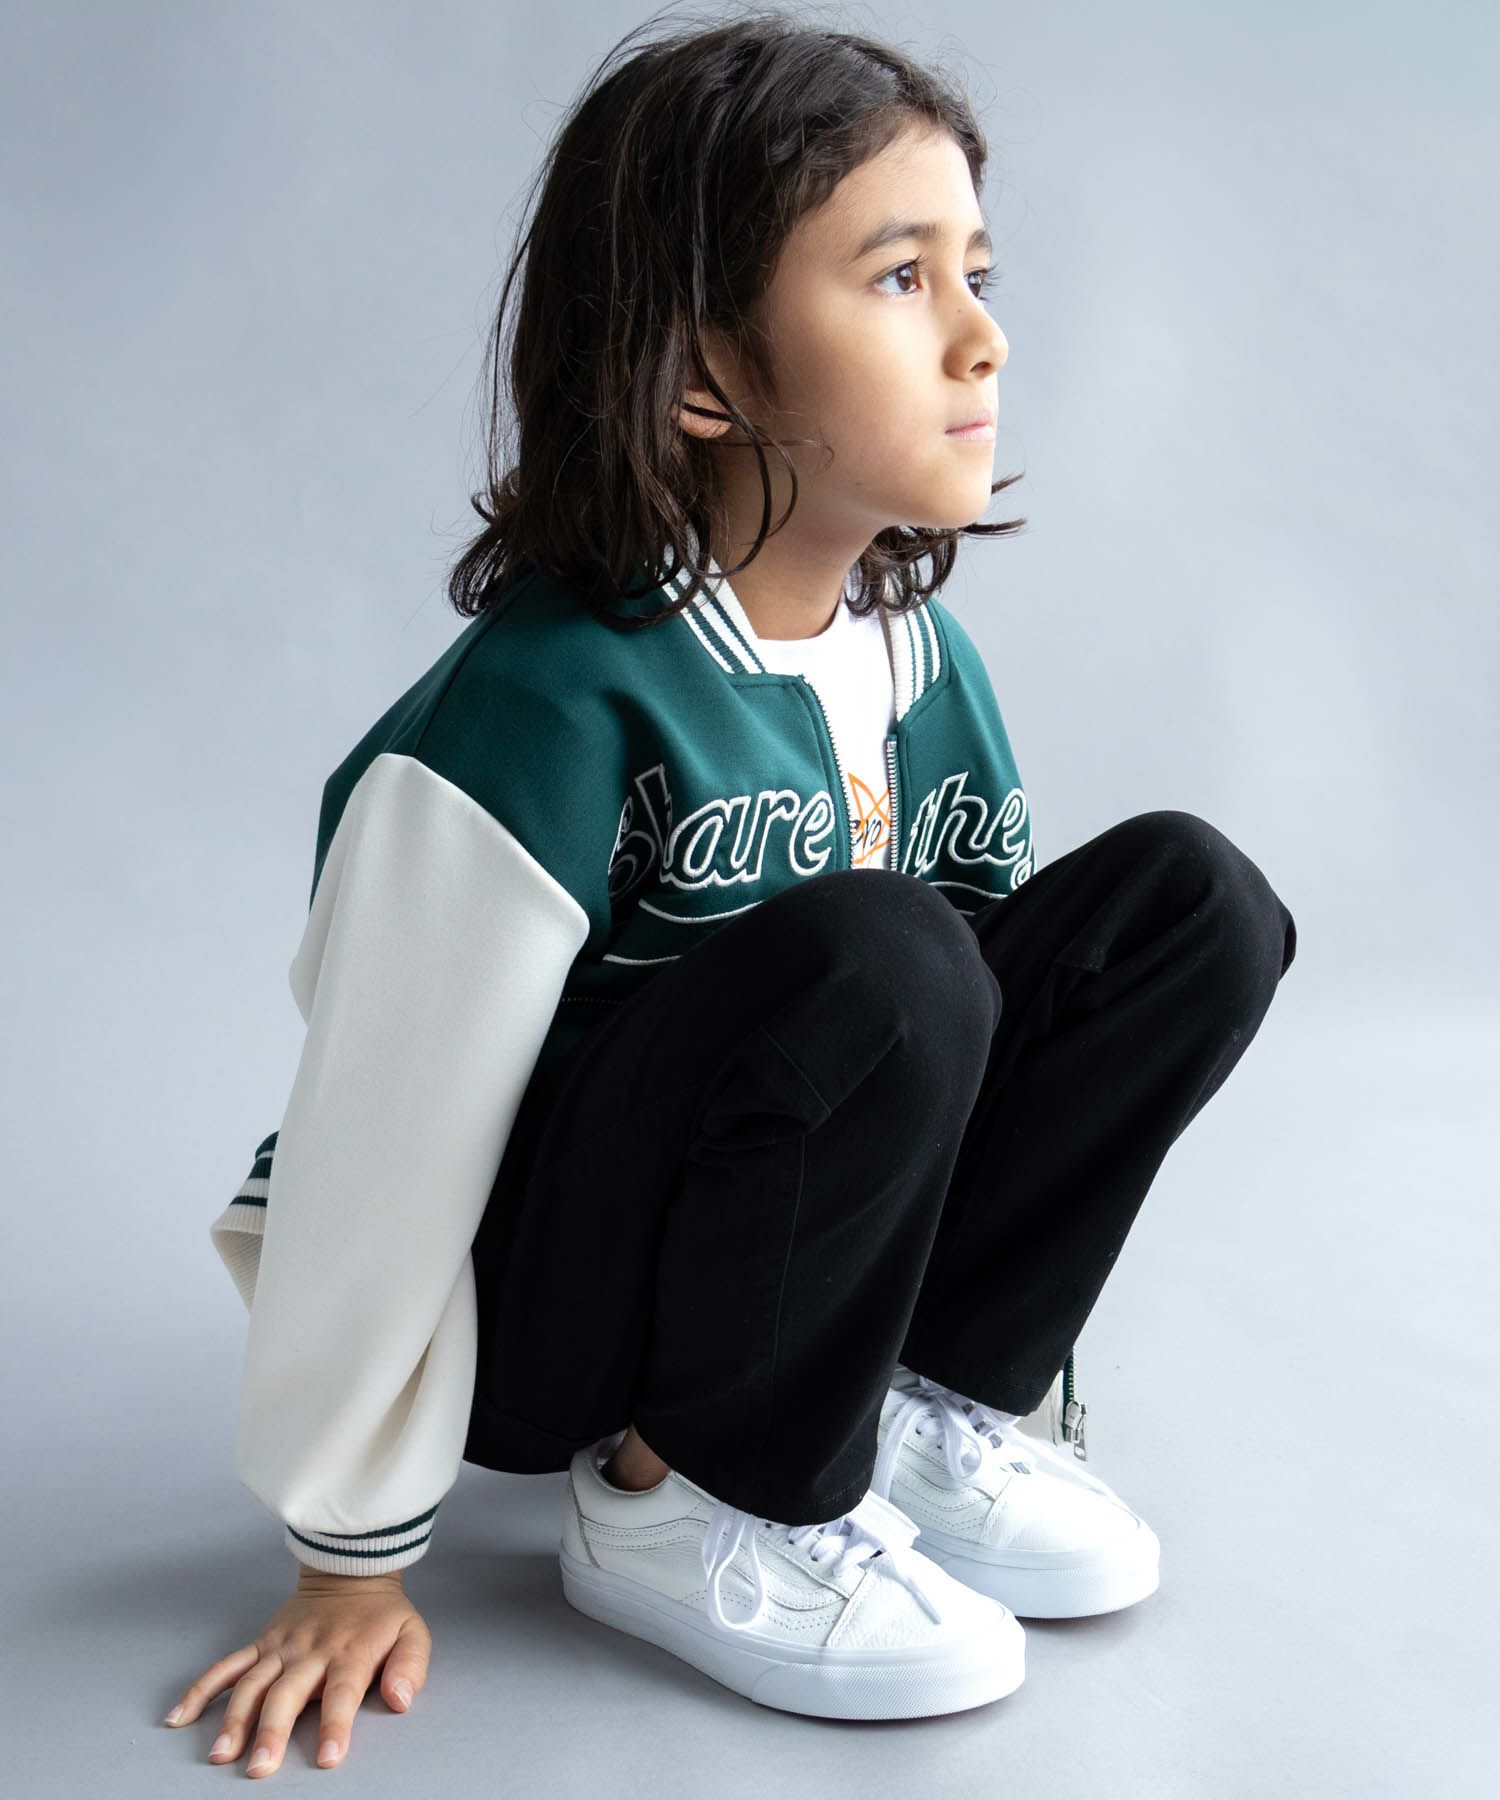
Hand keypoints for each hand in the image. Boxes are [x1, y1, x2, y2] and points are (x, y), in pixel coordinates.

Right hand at [162, 1566, 430, 1776]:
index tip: (329, 1758)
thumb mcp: (412, 1633)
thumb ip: (410, 1667)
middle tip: (260, 1769)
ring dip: (234, 1720)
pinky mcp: (260, 1644)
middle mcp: (310, 1652)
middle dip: (272, 1732)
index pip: (342, 1693)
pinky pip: (225, 1667)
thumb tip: (400, 1700)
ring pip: (251, 1684)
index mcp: (349, 1653)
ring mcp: (280, 1648)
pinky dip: (200, 1691)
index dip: (336, 1725)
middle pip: (287, 1694)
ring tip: (220, 1756)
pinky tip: (179, 1718)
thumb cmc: (382, 1615)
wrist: (351, 1571)